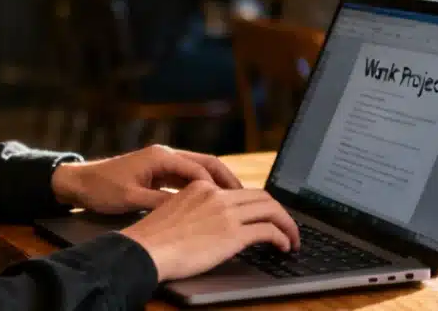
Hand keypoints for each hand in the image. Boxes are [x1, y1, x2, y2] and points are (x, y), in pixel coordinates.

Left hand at [51, 145, 241, 213]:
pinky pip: (187, 179)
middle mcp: (165, 156)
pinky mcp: (158, 173)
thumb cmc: (101, 189)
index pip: (199, 170)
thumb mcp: (131, 199)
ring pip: (199, 171)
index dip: (218, 188)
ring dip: (216, 185)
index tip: (233, 204)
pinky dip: (202, 190)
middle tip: (246, 199)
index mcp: (161, 157)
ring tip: (235, 203)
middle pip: (206, 165)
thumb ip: (160, 203)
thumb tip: (188, 209)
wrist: (78, 183)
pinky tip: (211, 204)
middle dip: (226, 181)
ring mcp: (162, 164)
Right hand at [120, 181, 299, 281]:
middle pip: (261, 195)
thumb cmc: (152, 240)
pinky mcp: (233, 233)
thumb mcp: (174, 213)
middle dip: (279, 211)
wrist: (146, 250)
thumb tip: (210, 225)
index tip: (264, 215)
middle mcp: (216, 195)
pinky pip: (269, 230)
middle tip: (286, 226)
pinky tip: (284, 246)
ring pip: (271, 209)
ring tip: (292, 238)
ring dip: (287, 224)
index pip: (239, 190)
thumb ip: (195, 211)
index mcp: (201, 188)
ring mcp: (226, 212)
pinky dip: (283, 237)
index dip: (257, 204)